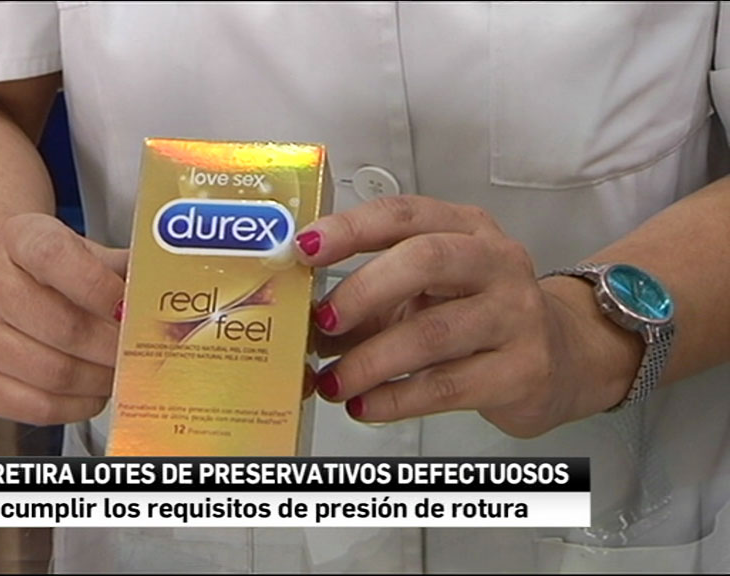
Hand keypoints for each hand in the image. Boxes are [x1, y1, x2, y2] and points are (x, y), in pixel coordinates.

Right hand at [0, 214, 127, 425]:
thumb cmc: (53, 272)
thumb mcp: (88, 252)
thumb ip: (127, 271)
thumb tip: (173, 296)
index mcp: (18, 238)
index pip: (55, 257)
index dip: (100, 288)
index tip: (130, 310)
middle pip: (62, 326)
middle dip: (112, 348)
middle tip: (138, 354)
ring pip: (53, 372)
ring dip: (99, 380)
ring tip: (118, 372)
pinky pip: (35, 406)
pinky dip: (76, 406)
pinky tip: (91, 391)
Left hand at [294, 196, 637, 437]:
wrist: (565, 359)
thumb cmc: (478, 315)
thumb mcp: (428, 292)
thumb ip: (371, 299)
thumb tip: (304, 327)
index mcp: (465, 228)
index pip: (403, 214)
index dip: (350, 228)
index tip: (303, 247)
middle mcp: (496, 263)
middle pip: (425, 261)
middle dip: (362, 291)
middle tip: (320, 323)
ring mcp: (516, 316)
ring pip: (432, 334)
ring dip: (369, 361)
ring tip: (332, 382)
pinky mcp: (522, 371)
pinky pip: (446, 386)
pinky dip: (395, 399)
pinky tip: (364, 406)